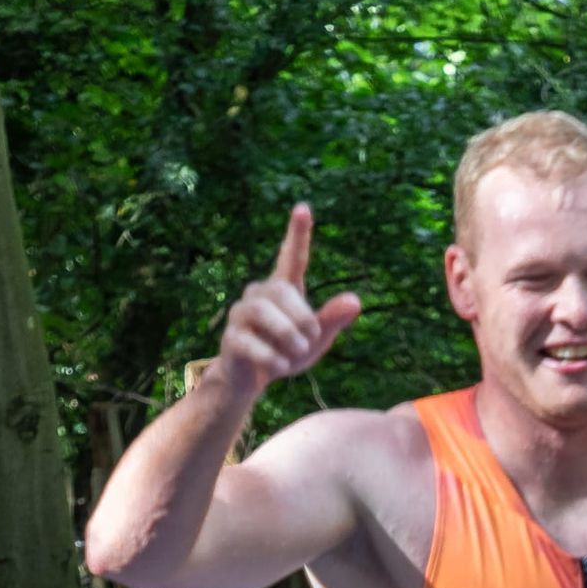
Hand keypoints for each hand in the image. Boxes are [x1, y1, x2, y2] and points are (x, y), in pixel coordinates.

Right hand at [215, 205, 360, 400]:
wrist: (252, 379)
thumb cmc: (287, 352)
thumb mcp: (316, 339)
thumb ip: (333, 320)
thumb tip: (355, 301)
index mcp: (283, 291)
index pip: (291, 257)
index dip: (297, 234)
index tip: (303, 208)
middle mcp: (259, 295)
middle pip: (281, 291)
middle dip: (301, 317)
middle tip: (311, 338)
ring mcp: (241, 314)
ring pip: (261, 311)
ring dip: (286, 333)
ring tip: (298, 351)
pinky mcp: (231, 337)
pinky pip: (249, 341)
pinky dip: (270, 355)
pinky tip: (281, 365)